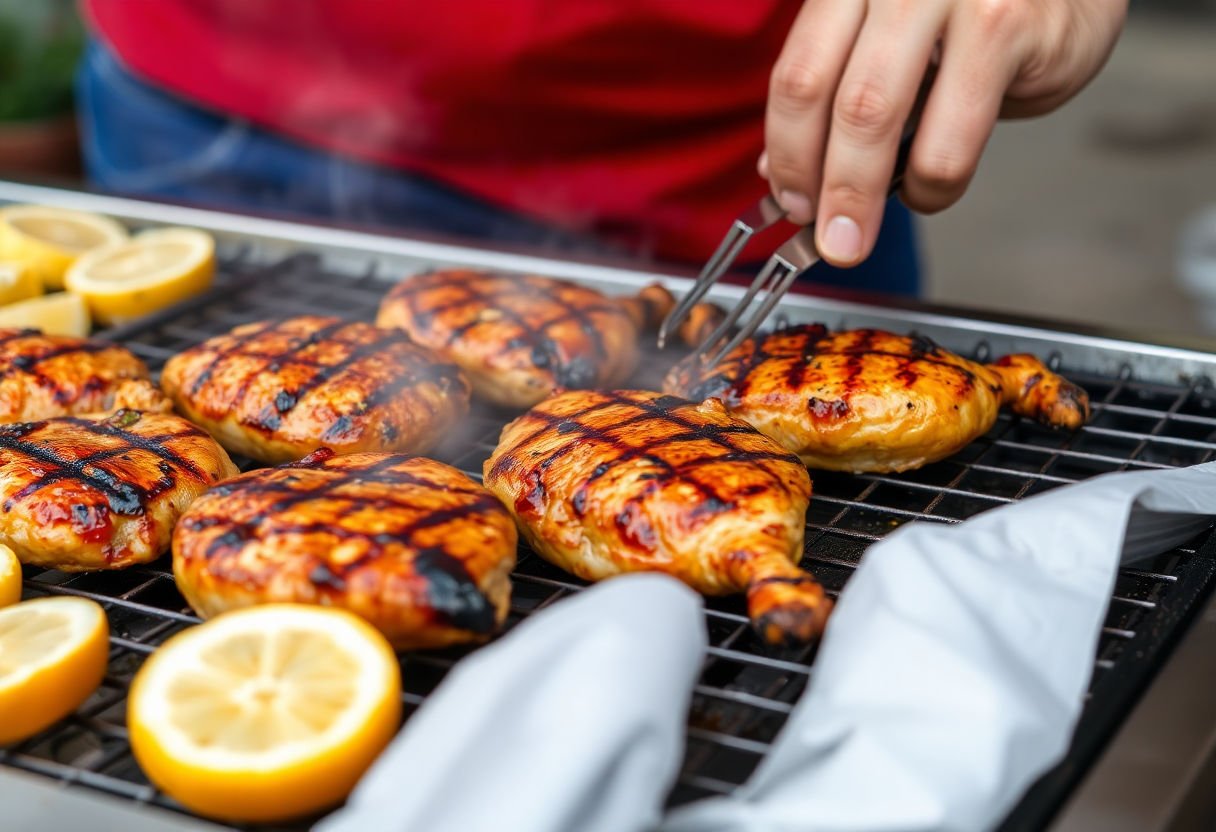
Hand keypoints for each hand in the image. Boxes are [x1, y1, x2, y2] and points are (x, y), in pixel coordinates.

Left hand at [762, 0, 1127, 266]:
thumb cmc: (981, 7)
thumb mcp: (894, 37)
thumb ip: (840, 88)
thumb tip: (782, 168)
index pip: (796, 73)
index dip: (786, 149)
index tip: (790, 201)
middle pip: (824, 94)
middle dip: (815, 183)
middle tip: (823, 238)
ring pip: (873, 114)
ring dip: (859, 195)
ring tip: (860, 233)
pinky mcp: (1004, 24)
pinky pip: (949, 138)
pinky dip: (932, 185)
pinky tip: (931, 190)